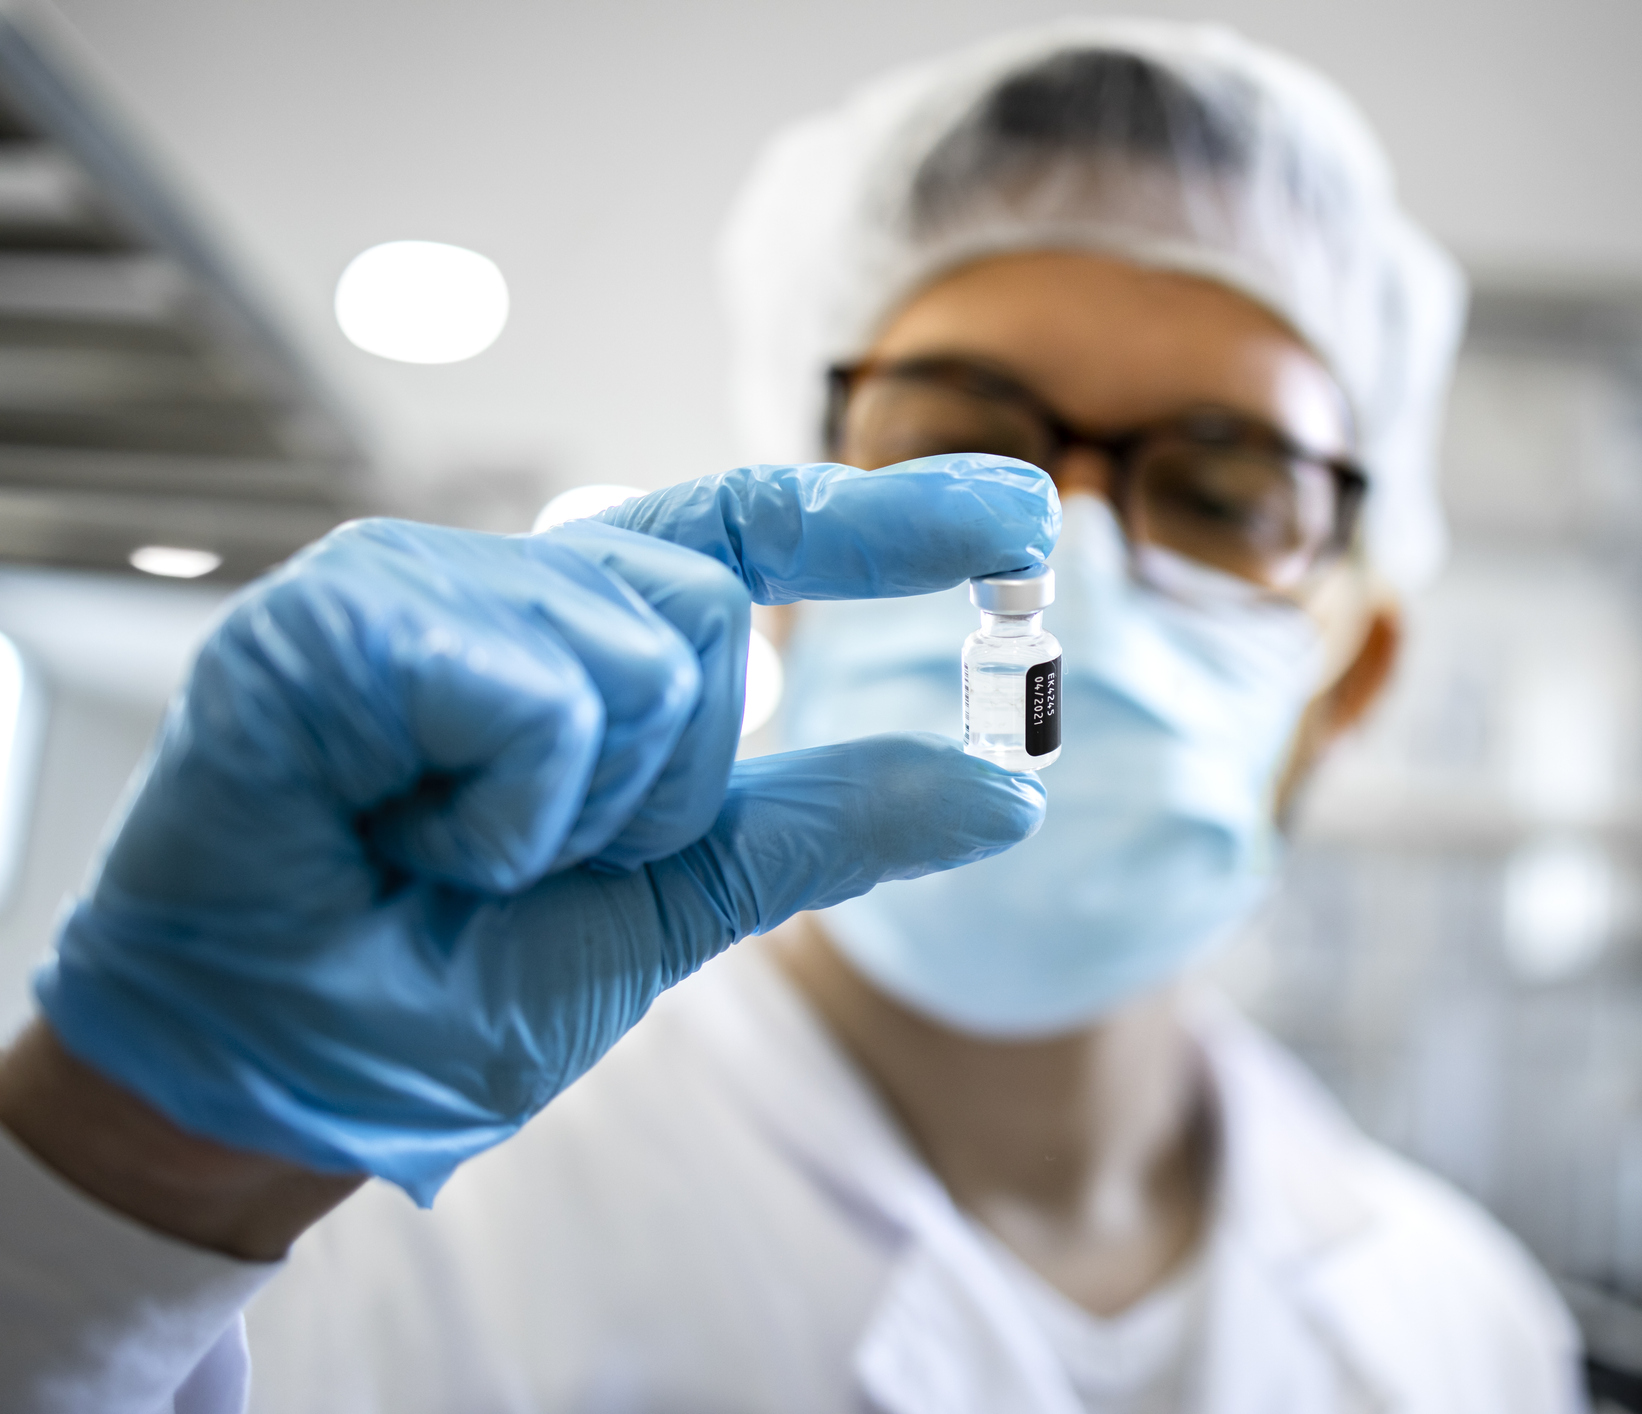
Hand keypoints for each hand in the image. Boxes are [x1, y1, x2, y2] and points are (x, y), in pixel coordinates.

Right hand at [26, 456, 1057, 1207]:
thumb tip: (1009, 792)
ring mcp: (416, 583)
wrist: (291, 1075)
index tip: (1028, 516)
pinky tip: (403, 836)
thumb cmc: (455, 981)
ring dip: (579, 809)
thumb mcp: (680, 901)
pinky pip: (533, 690)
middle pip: (707, 612)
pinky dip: (507, 809)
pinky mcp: (331, 620)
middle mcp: (509, 584)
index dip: (892, 518)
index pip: (757, 536)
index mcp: (586, 636)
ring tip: (450, 852)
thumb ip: (827, 827)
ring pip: (635, 644)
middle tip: (529, 859)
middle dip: (664, 781)